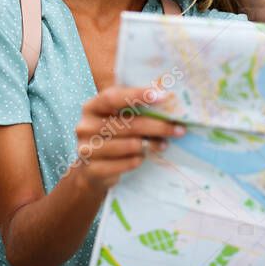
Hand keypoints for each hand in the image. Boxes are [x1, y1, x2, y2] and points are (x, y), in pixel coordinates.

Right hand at [71, 85, 185, 192]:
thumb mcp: (117, 118)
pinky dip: (139, 159)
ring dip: (151, 144)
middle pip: (128, 124)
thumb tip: (168, 101)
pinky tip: (144, 157)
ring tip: (164, 144)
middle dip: (157, 126)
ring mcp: (86, 149)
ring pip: (130, 145)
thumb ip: (134, 107)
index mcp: (92, 107)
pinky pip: (126, 163)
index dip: (137, 95)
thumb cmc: (112, 136)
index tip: (163, 96)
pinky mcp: (93, 170)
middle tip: (179, 129)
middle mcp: (85, 126)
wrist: (92, 170)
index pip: (113, 97)